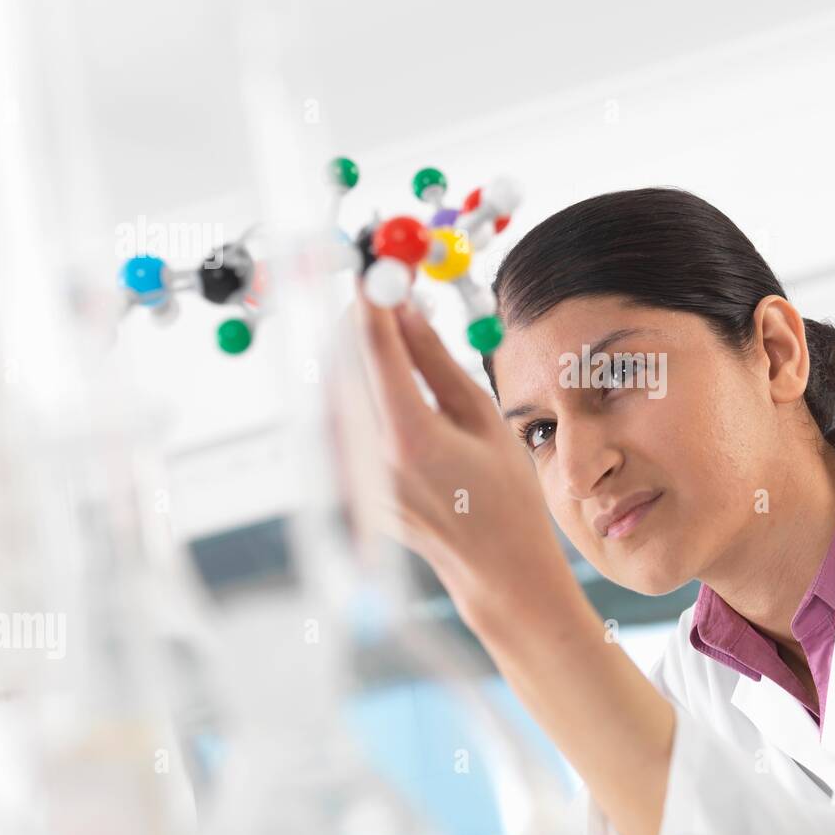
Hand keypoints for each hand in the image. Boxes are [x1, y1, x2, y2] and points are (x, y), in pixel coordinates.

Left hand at [347, 295, 575, 634]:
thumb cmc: (504, 496)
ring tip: (390, 336)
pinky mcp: (344, 486)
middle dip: (357, 319)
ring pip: (330, 388)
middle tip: (383, 292)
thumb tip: (403, 308)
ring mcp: (350, 476)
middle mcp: (368, 458)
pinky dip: (350, 388)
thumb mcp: (483, 419)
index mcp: (409, 439)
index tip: (375, 267)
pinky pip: (333, 420)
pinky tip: (381, 382)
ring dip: (351, 352)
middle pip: (340, 362)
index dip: (371, 299)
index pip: (374, 349)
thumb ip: (436, 361)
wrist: (492, 568)